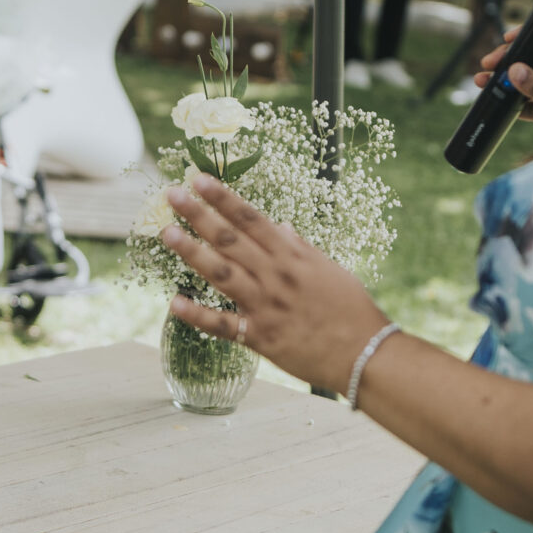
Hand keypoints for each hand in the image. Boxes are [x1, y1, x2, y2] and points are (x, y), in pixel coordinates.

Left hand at [160, 173, 379, 391]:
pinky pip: (223, 325)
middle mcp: (276, 276)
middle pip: (231, 240)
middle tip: (172, 196)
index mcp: (292, 256)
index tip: (199, 179)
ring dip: (192, 253)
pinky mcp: (260, 337)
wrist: (365, 353)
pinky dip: (198, 315)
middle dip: (200, 215)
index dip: (224, 198)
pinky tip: (175, 302)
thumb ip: (301, 248)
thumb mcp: (329, 269)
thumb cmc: (351, 310)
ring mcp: (266, 306)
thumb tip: (280, 227)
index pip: (252, 219)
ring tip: (167, 234)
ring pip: (222, 274)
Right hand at [470, 34, 532, 140]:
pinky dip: (513, 102)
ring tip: (484, 82)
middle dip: (511, 62)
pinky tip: (497, 101)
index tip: (509, 39)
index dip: (532, 37)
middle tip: (488, 65)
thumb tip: (514, 70)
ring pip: (529, 82)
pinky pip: (529, 102)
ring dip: (507, 83)